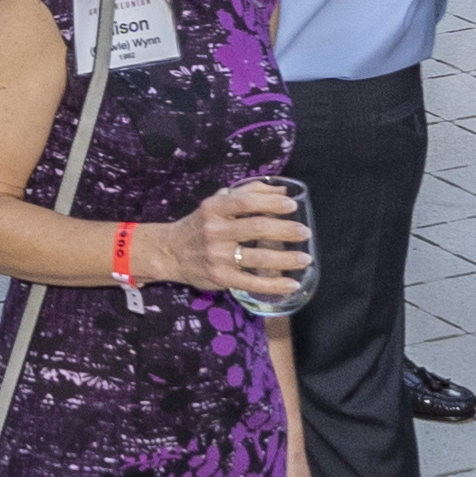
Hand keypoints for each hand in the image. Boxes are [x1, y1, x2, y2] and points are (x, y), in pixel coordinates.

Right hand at [170, 180, 310, 304]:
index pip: (246, 202)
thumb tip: (283, 191)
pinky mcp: (221, 278)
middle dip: (285, 230)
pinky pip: (252, 282)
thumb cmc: (200, 224)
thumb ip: (249, 193)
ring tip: (305, 258)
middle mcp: (215, 231)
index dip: (271, 203)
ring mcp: (217, 256)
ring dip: (286, 259)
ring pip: (258, 257)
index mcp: (214, 208)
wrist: (170, 252)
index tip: (291, 206)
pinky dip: (274, 284)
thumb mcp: (217, 203)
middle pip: (256, 228)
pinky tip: (292, 284)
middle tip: (304, 232)